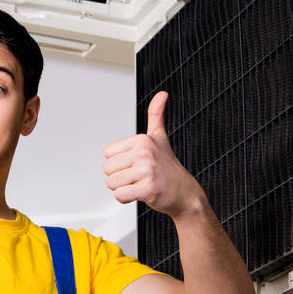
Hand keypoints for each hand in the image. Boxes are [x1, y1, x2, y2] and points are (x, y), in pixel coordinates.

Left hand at [102, 91, 206, 219]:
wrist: (185, 193)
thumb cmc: (168, 166)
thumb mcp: (160, 137)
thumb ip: (156, 115)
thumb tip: (162, 94)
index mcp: (142, 140)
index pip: (107, 154)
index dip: (119, 162)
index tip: (136, 163)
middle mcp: (144, 153)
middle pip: (107, 169)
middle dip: (120, 176)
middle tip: (139, 176)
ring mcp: (147, 171)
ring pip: (111, 183)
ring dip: (123, 188)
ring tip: (140, 184)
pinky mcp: (147, 189)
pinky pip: (120, 195)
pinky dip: (127, 199)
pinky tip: (141, 193)